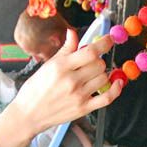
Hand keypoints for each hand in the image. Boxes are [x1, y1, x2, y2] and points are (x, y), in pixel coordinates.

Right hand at [7, 35, 122, 137]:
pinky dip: (116, 89)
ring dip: (102, 74)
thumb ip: (65, 49)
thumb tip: (73, 33)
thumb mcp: (48, 65)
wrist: (29, 114)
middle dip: (98, 60)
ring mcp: (78, 96)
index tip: (110, 39)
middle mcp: (71, 80)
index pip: (90, 51)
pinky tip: (117, 83)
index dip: (104, 43)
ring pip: (104, 78)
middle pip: (99, 64)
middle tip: (91, 63)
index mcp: (61, 66)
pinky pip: (107, 98)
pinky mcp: (83, 109)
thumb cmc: (36, 89)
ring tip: (93, 75)